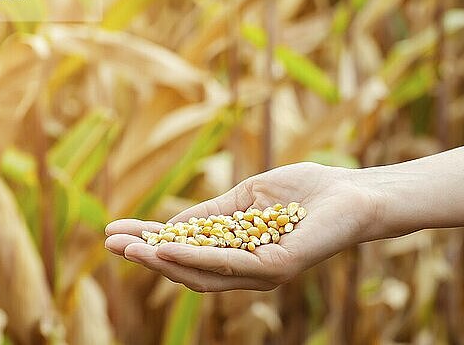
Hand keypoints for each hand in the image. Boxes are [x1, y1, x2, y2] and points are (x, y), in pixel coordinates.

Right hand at [105, 162, 381, 291]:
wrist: (351, 192)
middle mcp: (247, 268)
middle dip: (148, 256)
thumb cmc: (305, 192)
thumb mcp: (248, 197)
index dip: (151, 241)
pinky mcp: (276, 267)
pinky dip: (194, 256)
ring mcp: (261, 271)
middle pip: (188, 267)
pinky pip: (228, 264)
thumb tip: (172, 224)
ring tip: (129, 247)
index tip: (116, 230)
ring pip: (202, 272)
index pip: (188, 249)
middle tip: (111, 243)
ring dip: (162, 259)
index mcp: (239, 249)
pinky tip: (167, 247)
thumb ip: (214, 212)